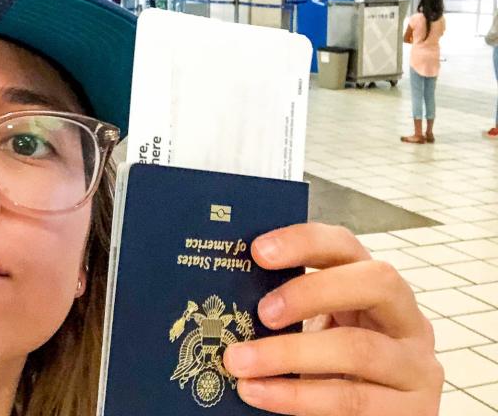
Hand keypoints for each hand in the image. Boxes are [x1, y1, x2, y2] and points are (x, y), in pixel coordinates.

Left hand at [222, 223, 442, 415]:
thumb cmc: (335, 366)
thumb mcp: (319, 327)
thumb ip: (290, 307)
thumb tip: (224, 289)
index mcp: (377, 287)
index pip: (346, 246)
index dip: (304, 242)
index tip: (257, 251)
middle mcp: (407, 319)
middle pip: (374, 282)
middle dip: (311, 291)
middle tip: (261, 312)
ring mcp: (416, 365)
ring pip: (359, 349)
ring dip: (289, 355)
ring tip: (239, 362)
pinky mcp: (414, 411)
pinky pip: (352, 400)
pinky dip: (298, 397)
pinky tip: (259, 393)